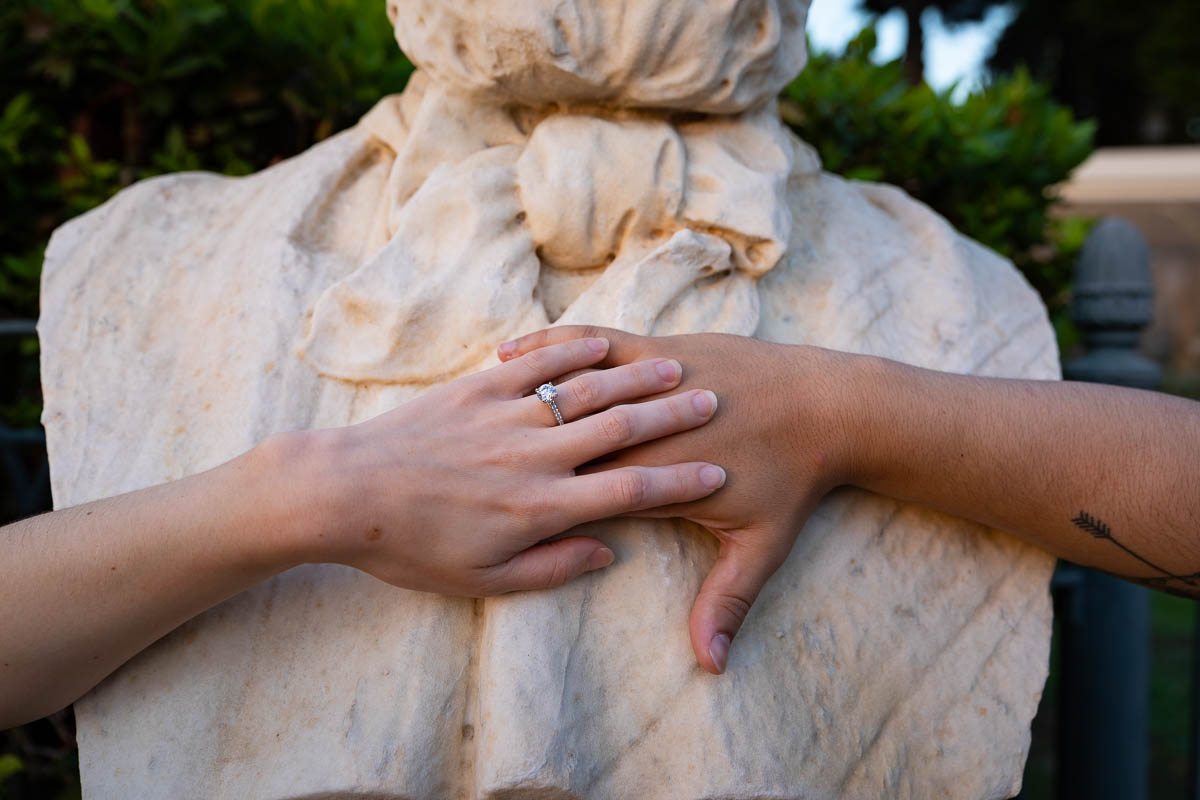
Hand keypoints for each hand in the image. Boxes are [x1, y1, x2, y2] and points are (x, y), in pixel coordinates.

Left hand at [285, 336, 725, 596]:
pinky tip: (605, 344)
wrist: (345, 493)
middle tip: (712, 402)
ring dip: (636, 379)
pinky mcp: (479, 389)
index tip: (718, 472)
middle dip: (673, 416)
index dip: (680, 481)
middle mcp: (537, 456)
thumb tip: (604, 552)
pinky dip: (574, 351)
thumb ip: (551, 567)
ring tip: (676, 368)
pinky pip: (537, 364)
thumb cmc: (411, 547)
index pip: (630, 491)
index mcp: (543, 506)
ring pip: (587, 392)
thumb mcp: (482, 580)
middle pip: (621, 430)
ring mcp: (509, 416)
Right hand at [499, 327, 854, 672]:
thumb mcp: (765, 547)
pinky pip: (595, 338)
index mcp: (653, 475)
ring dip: (519, 389)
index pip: (583, 489)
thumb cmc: (796, 479)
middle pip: (564, 435)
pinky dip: (553, 344)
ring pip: (573, 380)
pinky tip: (510, 348)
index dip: (535, 499)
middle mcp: (643, 426)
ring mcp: (651, 379)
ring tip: (468, 400)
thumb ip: (728, 602)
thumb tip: (711, 664)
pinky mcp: (665, 345)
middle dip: (510, 442)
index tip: (483, 515)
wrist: (831, 402)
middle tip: (453, 454)